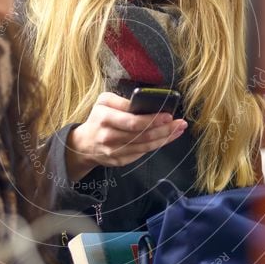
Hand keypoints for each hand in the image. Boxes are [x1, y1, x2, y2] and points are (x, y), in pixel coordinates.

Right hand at [66, 92, 187, 179]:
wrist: (84, 144)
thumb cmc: (98, 118)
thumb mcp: (104, 102)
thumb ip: (123, 102)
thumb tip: (146, 104)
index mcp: (104, 118)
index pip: (132, 121)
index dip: (152, 120)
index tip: (168, 115)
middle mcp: (108, 136)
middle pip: (142, 135)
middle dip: (164, 129)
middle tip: (180, 123)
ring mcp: (114, 151)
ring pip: (145, 146)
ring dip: (165, 138)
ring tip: (178, 129)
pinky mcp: (119, 161)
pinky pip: (142, 153)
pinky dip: (157, 145)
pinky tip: (166, 138)